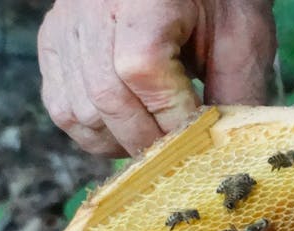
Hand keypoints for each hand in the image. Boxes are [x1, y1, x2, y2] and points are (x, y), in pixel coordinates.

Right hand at [38, 0, 274, 156]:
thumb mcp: (240, 34)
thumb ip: (237, 90)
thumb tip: (227, 152)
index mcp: (142, 0)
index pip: (143, 71)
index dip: (173, 118)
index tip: (200, 140)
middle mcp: (91, 8)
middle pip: (106, 97)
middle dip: (148, 139)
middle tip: (179, 153)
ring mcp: (66, 26)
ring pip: (79, 111)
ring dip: (119, 141)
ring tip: (154, 139)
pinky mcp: (53, 42)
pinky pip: (62, 107)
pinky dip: (94, 131)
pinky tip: (126, 128)